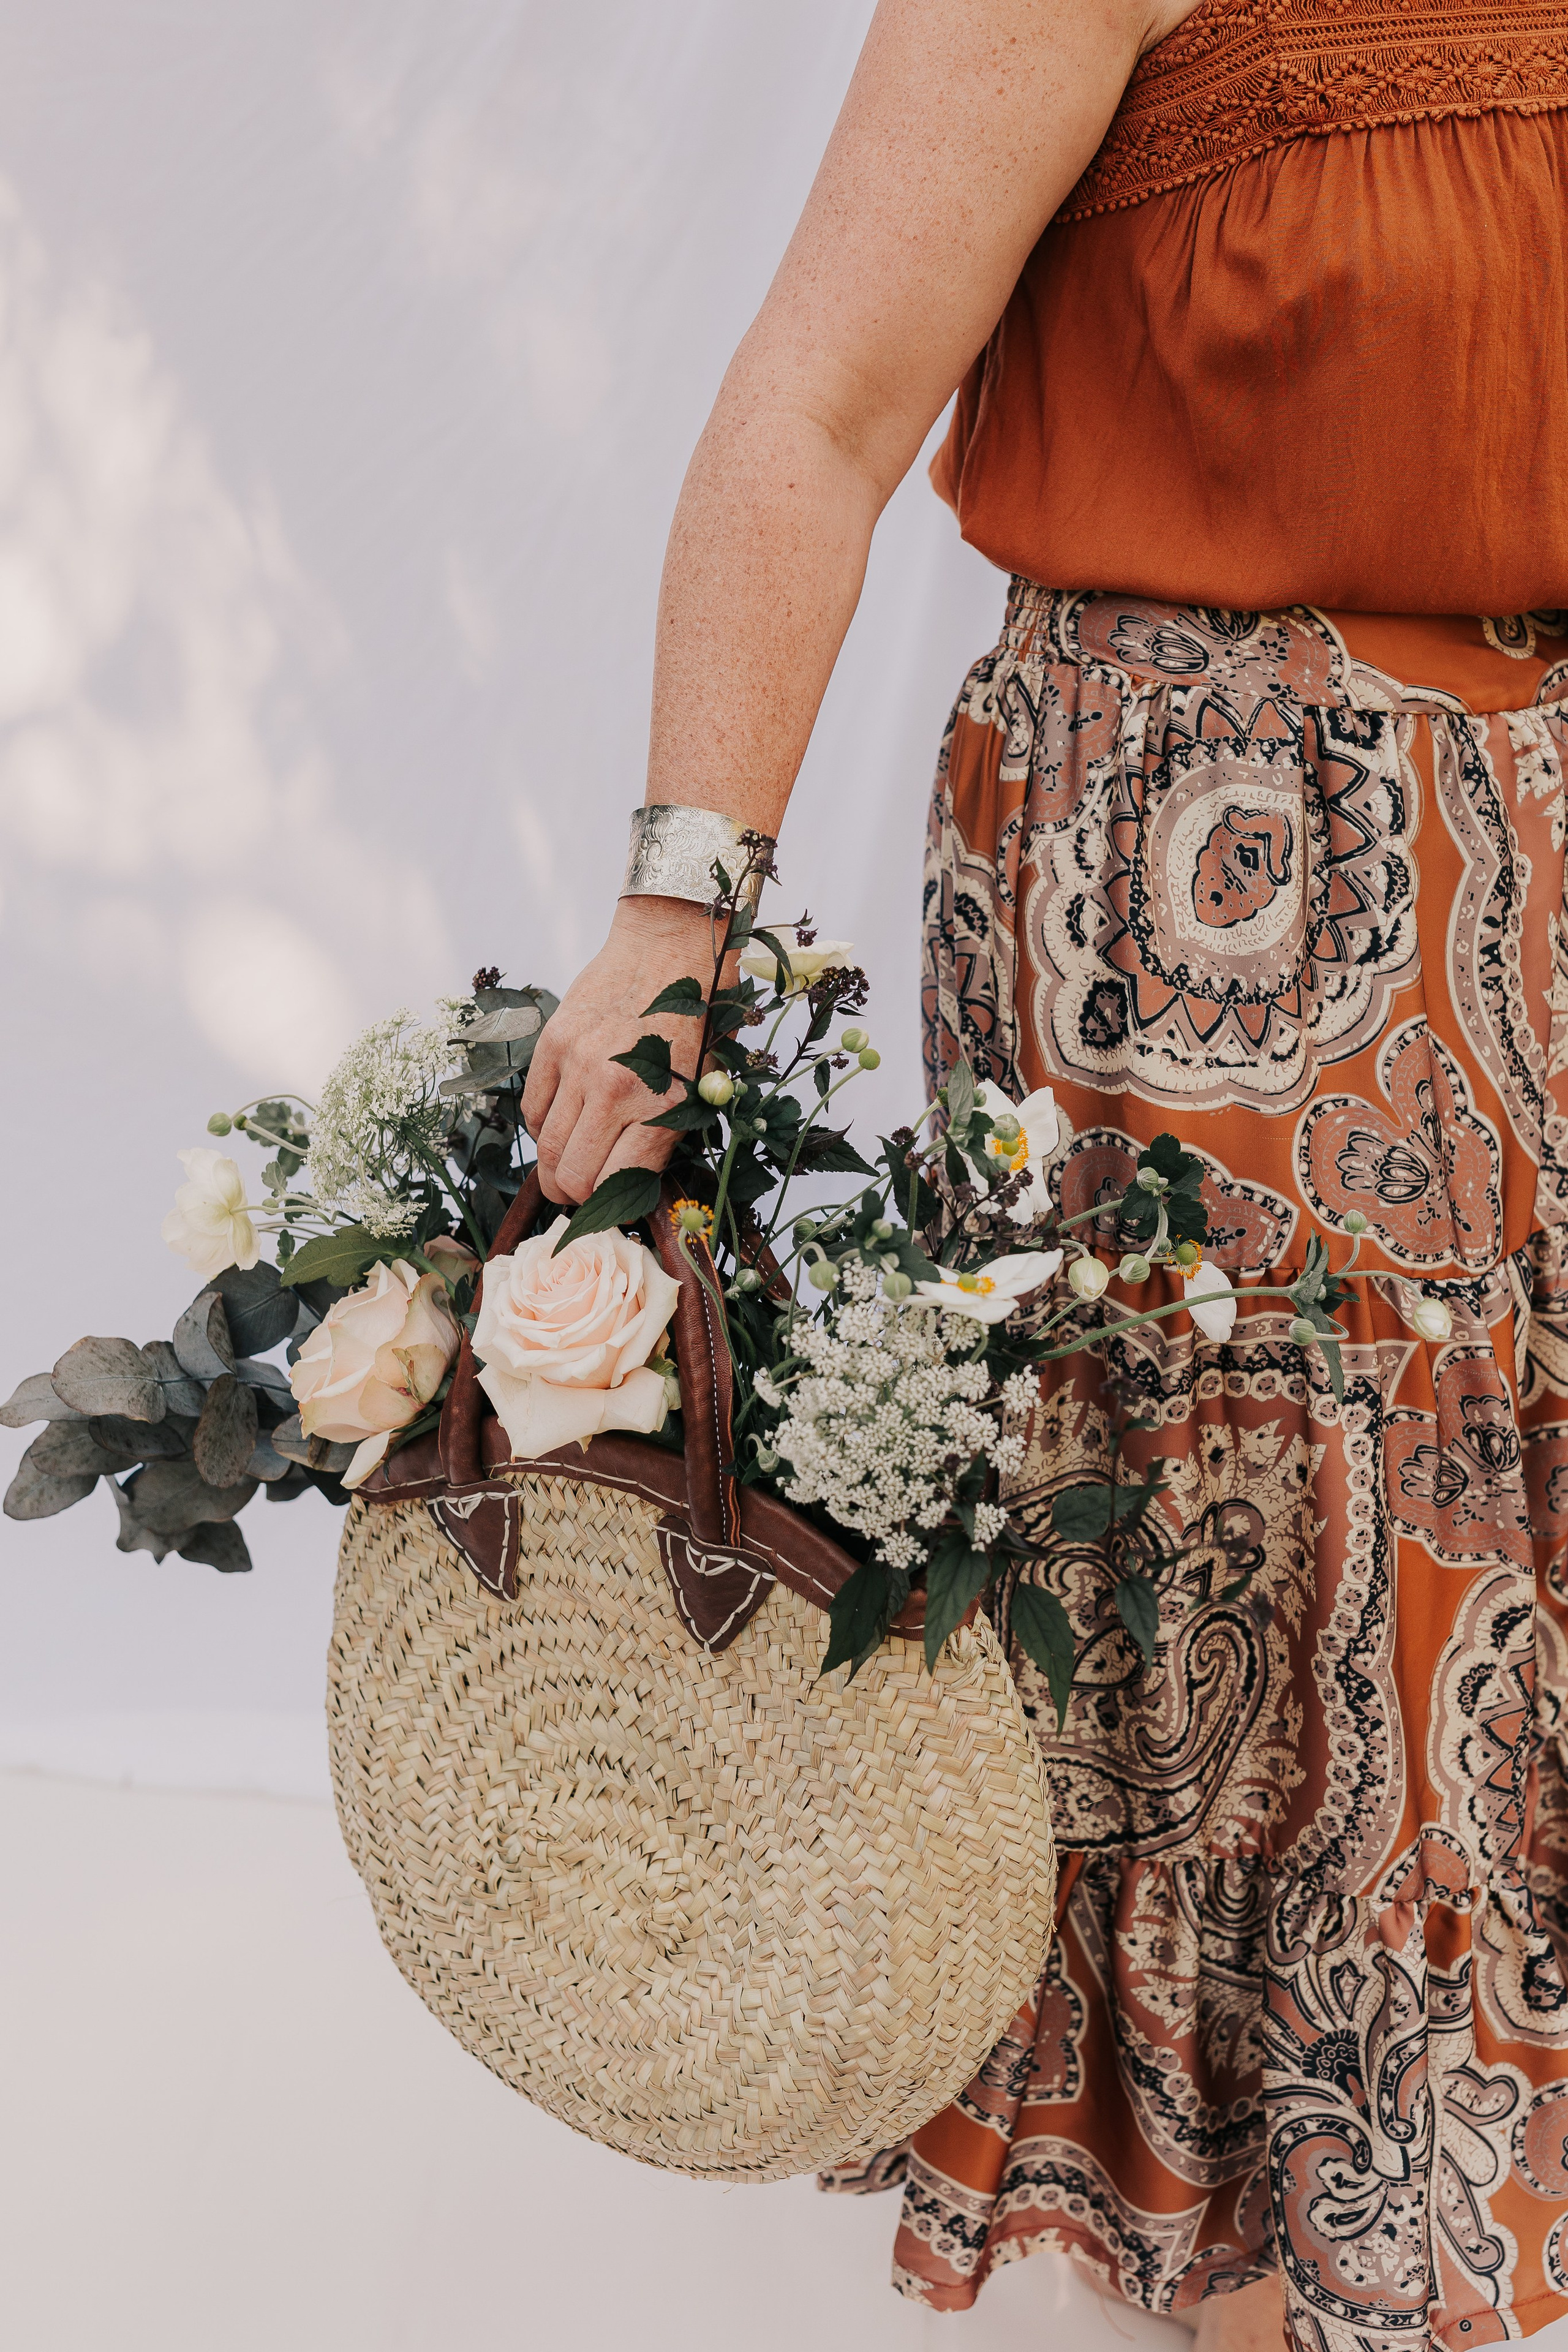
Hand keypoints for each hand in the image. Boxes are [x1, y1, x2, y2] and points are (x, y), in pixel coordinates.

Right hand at [524, 897, 719, 1202]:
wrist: (671, 946)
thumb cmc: (696, 1019)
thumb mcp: (700, 1085)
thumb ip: (666, 1134)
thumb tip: (632, 1184)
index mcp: (662, 1107)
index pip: (620, 1186)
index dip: (614, 1209)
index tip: (616, 1207)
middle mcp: (616, 1091)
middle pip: (572, 1176)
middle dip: (575, 1198)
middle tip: (582, 1196)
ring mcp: (579, 1066)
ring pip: (545, 1148)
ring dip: (553, 1169)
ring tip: (565, 1168)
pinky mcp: (553, 1043)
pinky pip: (532, 1108)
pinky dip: (541, 1127)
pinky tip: (560, 1124)